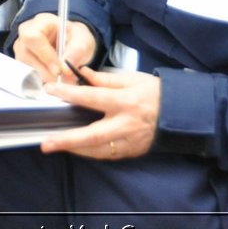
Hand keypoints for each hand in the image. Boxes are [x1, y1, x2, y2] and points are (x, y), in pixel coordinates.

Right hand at [13, 12, 97, 83]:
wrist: (71, 43)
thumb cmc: (74, 38)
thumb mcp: (83, 41)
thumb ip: (76, 52)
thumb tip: (65, 68)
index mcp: (41, 22)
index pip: (33, 37)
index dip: (44, 55)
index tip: (59, 70)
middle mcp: (26, 32)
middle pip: (26, 54)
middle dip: (45, 71)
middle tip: (63, 78)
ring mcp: (22, 47)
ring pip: (25, 67)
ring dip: (44, 77)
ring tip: (61, 78)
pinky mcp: (22, 60)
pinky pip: (26, 74)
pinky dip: (41, 79)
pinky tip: (53, 77)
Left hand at [40, 67, 159, 159]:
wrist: (182, 114)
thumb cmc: (156, 93)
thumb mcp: (132, 79)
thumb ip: (105, 80)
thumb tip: (83, 74)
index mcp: (125, 102)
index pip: (92, 98)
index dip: (69, 93)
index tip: (50, 90)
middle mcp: (125, 124)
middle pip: (92, 136)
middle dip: (67, 141)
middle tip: (46, 144)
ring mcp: (129, 141)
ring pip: (98, 150)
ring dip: (75, 149)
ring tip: (55, 146)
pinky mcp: (132, 151)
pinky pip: (108, 154)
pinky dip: (91, 152)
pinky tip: (78, 148)